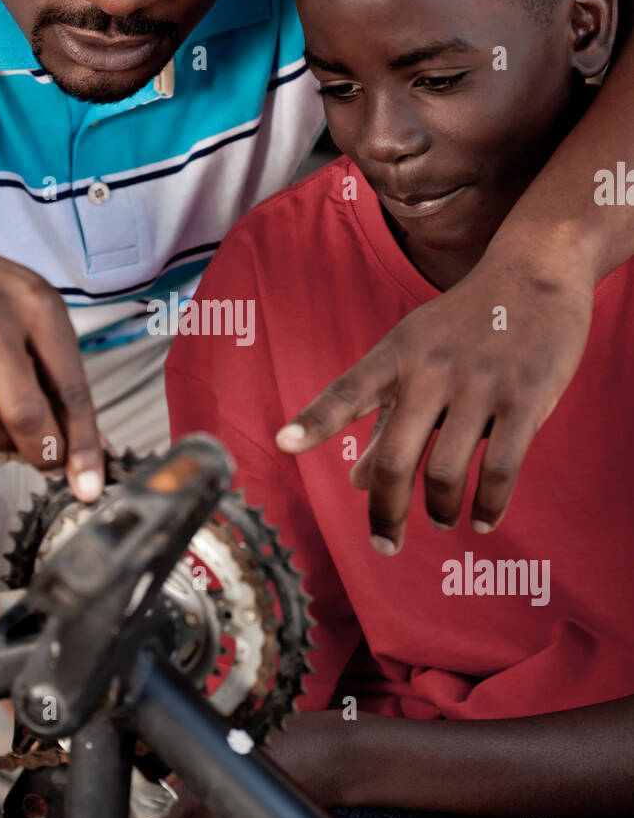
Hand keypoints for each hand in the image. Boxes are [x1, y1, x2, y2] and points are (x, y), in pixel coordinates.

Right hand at [0, 223, 103, 499]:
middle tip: (48, 463)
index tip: (90, 484)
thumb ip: (62, 376)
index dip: (83, 444)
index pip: (70, 387)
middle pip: (25, 413)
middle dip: (43, 452)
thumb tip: (95, 448)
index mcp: (35, 301)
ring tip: (3, 423)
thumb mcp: (32, 314)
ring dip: (1, 443)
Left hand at [276, 249, 593, 553]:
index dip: (314, 420)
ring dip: (440, 510)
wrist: (535, 272)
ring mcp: (479, 385)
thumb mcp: (415, 354)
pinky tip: (481, 519)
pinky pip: (501, 468)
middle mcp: (432, 371)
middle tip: (384, 545)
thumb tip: (356, 481)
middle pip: (396, 458)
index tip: (283, 444)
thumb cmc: (464, 323)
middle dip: (386, 513)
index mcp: (396, 356)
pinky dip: (488, 504)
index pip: (347, 391)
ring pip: (447, 471)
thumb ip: (384, 417)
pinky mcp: (525, 398)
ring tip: (441, 521)